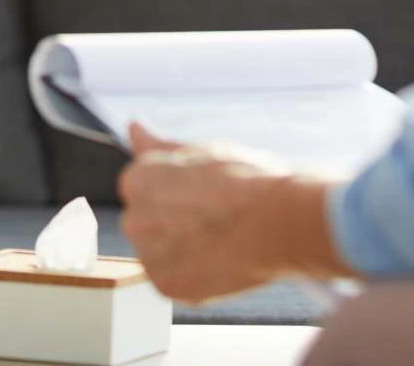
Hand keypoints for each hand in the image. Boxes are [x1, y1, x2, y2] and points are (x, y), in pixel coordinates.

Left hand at [118, 123, 345, 302]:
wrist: (279, 222)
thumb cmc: (246, 181)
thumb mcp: (201, 152)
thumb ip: (159, 147)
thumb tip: (133, 128)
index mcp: (137, 180)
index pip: (142, 189)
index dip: (178, 194)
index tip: (203, 197)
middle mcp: (134, 219)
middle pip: (147, 223)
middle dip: (173, 223)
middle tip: (214, 220)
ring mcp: (149, 256)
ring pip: (160, 254)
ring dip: (182, 251)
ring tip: (220, 241)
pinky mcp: (167, 286)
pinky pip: (175, 281)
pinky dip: (195, 277)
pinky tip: (220, 262)